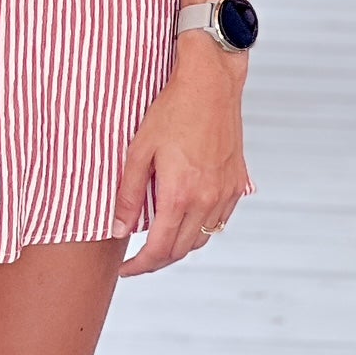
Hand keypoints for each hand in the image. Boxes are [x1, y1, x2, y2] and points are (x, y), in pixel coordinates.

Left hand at [111, 35, 251, 278]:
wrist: (210, 84)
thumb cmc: (173, 110)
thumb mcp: (139, 149)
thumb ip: (129, 194)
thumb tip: (119, 229)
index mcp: (179, 194)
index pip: (159, 249)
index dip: (139, 266)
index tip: (124, 269)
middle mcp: (206, 199)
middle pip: (181, 250)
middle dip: (156, 261)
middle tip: (136, 259)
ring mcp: (225, 193)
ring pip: (202, 238)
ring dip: (179, 247)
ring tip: (158, 240)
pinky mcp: (237, 184)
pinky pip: (219, 220)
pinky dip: (200, 228)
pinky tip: (185, 218)